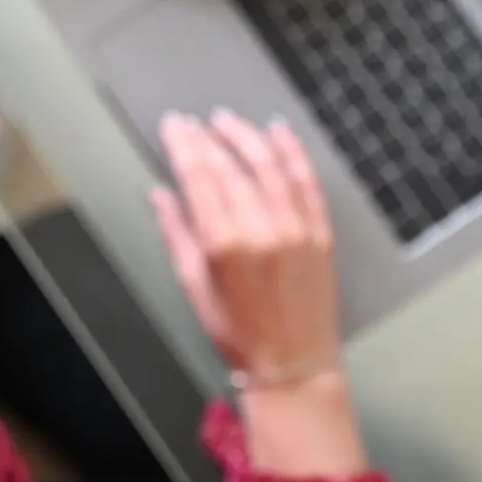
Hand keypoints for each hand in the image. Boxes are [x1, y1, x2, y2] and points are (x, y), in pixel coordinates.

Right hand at [150, 110, 339, 379]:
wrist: (293, 362)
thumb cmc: (237, 332)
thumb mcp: (194, 286)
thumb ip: (177, 233)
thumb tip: (160, 193)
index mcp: (225, 244)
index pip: (199, 178)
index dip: (184, 145)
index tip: (174, 125)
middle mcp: (263, 229)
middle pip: (231, 166)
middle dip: (208, 137)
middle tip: (193, 121)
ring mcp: (297, 227)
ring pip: (269, 164)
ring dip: (246, 136)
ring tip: (227, 119)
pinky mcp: (321, 231)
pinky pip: (306, 180)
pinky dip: (292, 151)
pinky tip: (278, 131)